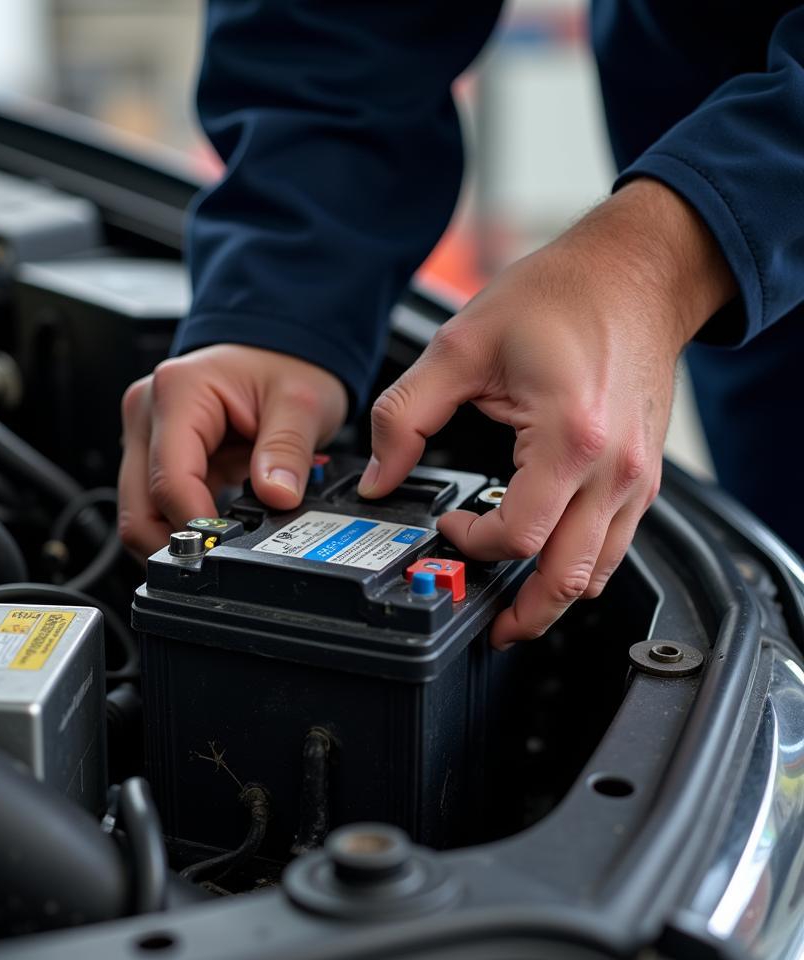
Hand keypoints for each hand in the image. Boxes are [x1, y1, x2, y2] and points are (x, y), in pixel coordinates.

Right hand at [119, 345, 347, 557]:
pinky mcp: (154, 455)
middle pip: (138, 508)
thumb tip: (277, 498)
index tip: (227, 549)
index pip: (168, 481)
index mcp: (177, 392)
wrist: (277, 348)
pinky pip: (159, 505)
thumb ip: (288, 452)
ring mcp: (146, 435)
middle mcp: (148, 412)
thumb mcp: (302, 404)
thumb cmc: (283, 364)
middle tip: (222, 559)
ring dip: (181, 533)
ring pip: (142, 513)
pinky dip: (187, 521)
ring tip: (229, 531)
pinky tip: (220, 517)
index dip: (196, 526)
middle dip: (177, 544)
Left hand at [359, 179, 735, 648]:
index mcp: (569, 437)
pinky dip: (581, 565)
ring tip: (517, 609)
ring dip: (555, 598)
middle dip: (524, 613)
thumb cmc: (559, 297)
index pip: (518, 536)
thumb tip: (379, 477)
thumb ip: (405, 417)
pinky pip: (616, 545)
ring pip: (599, 572)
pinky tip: (549, 561)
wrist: (634, 272)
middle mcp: (614, 468)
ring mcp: (637, 476)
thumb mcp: (461, 345)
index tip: (447, 525)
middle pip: (570, 578)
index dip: (471, 543)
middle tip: (489, 625)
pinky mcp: (644, 474)